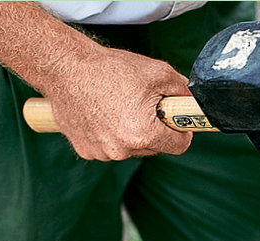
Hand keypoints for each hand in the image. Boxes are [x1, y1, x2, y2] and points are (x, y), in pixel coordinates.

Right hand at [41, 43, 192, 160]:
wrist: (65, 68)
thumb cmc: (109, 69)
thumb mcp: (157, 72)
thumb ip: (182, 91)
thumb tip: (194, 101)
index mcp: (144, 134)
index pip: (179, 146)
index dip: (182, 132)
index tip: (178, 122)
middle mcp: (122, 150)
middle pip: (155, 148)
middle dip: (155, 130)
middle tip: (145, 106)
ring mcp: (102, 153)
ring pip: (131, 149)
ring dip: (132, 134)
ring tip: (120, 107)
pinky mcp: (86, 151)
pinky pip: (109, 147)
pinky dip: (110, 135)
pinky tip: (103, 114)